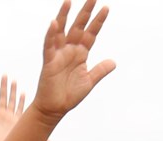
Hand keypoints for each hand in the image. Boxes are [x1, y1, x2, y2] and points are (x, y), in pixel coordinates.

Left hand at [0, 76, 25, 140]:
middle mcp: (1, 115)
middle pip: (3, 97)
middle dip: (4, 86)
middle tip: (5, 75)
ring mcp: (9, 117)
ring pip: (12, 101)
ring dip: (13, 91)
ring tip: (14, 81)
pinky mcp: (17, 122)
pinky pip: (20, 109)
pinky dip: (22, 101)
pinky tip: (23, 93)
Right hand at [33, 0, 114, 121]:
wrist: (55, 109)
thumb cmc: (69, 96)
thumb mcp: (88, 82)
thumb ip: (100, 70)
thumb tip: (113, 62)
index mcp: (81, 53)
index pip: (91, 33)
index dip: (98, 21)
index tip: (106, 8)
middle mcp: (70, 50)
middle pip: (78, 26)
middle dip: (85, 12)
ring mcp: (59, 54)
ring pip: (62, 31)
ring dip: (64, 16)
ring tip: (69, 1)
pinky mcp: (49, 62)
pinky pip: (49, 46)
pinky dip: (51, 35)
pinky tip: (54, 23)